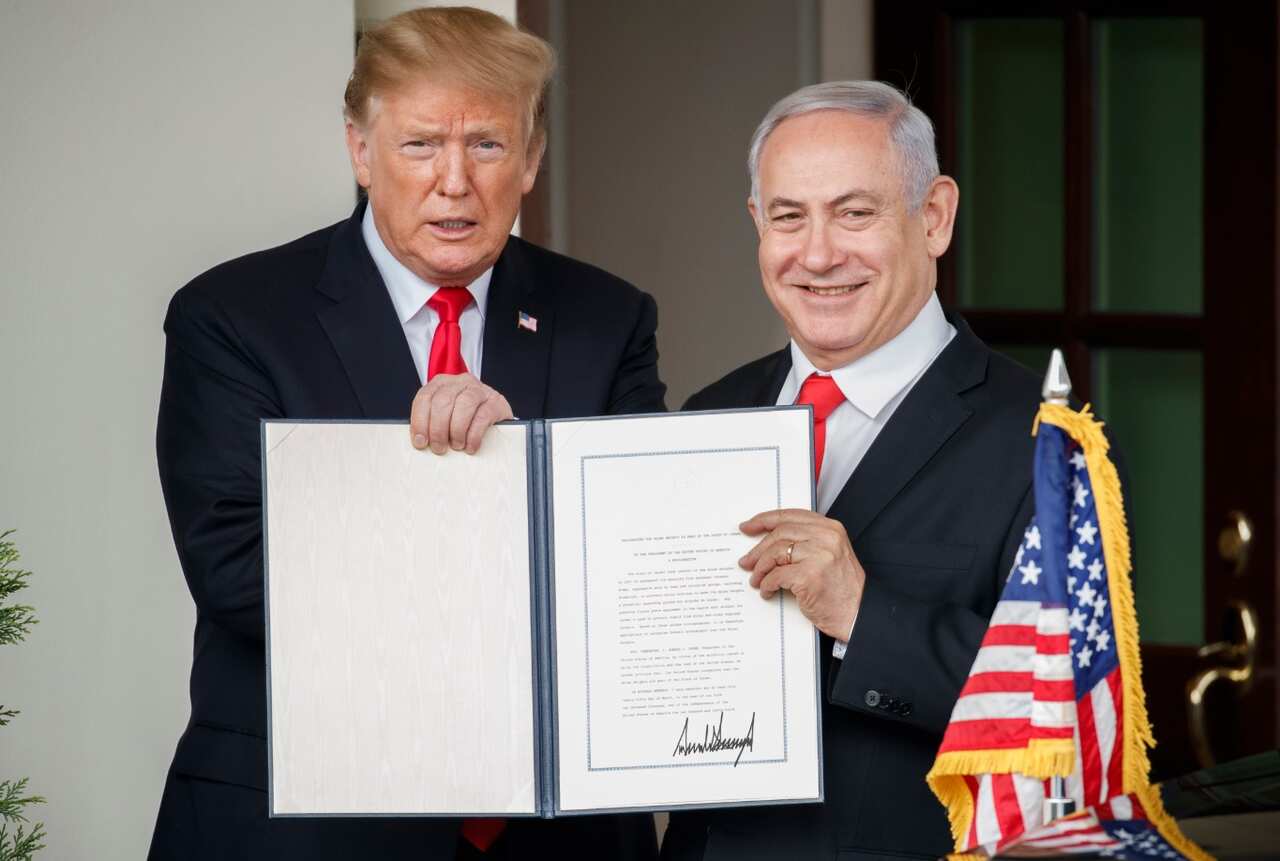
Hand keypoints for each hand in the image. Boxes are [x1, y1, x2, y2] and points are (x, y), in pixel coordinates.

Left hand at [409, 373, 512, 454]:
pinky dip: (474, 435)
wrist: (496, 419)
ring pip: (463, 405)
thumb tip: (420, 442)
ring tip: (457, 446)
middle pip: (442, 401)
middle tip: (439, 448)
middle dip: (438, 429)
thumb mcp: (445, 417)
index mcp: (442, 384)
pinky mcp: (496, 402)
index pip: (424, 398)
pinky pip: (482, 416)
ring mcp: (480, 390)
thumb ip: (431, 424)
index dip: (420, 421)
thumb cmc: (466, 420)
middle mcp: (460, 382)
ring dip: (456, 430)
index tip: (421, 441)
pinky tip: (470, 446)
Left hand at [739, 509, 864, 640]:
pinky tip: (767, 591)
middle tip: (746, 561)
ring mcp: (818, 556)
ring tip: (756, 579)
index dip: (765, 520)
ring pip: (775, 553)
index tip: (748, 526)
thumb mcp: (830, 554)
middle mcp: (826, 538)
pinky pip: (776, 576)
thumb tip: (769, 542)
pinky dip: (767, 584)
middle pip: (779, 534)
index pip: (790, 516)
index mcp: (830, 528)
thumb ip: (807, 541)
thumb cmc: (842, 588)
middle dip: (758, 549)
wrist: (858, 613)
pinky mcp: (809, 576)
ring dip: (760, 568)